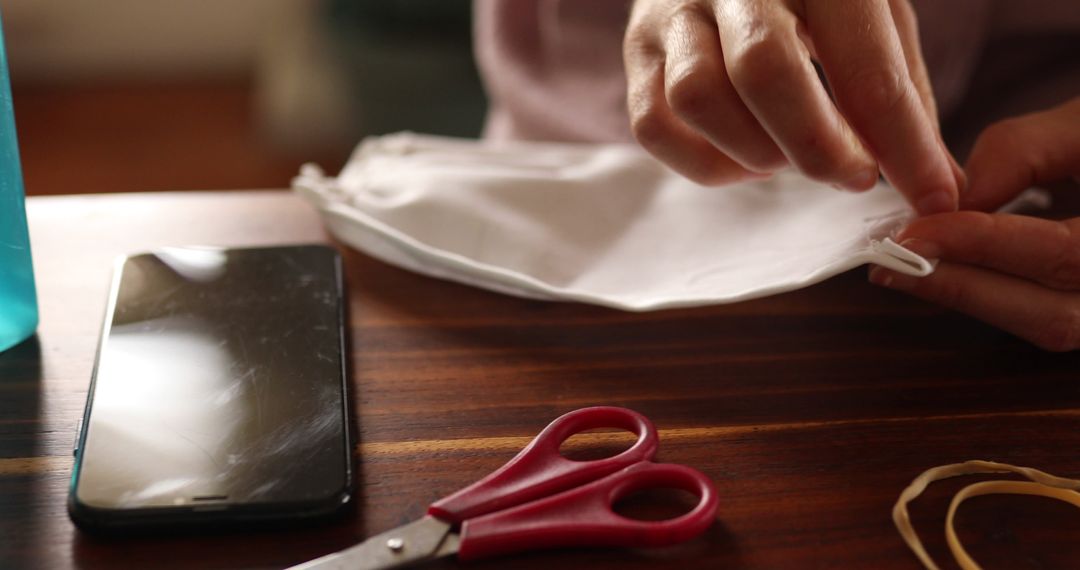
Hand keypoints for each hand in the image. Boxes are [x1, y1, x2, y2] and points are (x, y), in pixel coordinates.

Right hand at [622, 0, 962, 214]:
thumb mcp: (871, 14)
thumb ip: (898, 93)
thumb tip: (938, 186)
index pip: (865, 62)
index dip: (904, 143)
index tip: (932, 195)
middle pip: (765, 72)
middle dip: (817, 145)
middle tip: (853, 177)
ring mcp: (674, 10)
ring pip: (699, 98)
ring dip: (754, 150)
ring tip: (786, 155)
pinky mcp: (638, 45)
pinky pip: (654, 124)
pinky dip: (705, 162)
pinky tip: (742, 156)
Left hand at [870, 98, 1079, 350]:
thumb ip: (1024, 151)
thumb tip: (952, 198)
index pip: (1062, 257)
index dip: (984, 247)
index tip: (914, 232)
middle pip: (1053, 317)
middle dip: (963, 288)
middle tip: (890, 262)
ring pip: (1052, 327)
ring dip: (972, 298)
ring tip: (904, 269)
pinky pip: (1054, 319)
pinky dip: (998, 297)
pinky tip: (950, 273)